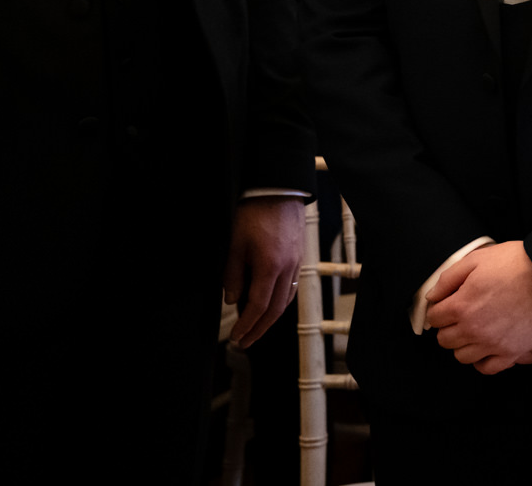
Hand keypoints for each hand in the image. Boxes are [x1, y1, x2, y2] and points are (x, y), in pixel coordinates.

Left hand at [225, 197, 304, 348]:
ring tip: (256, 327)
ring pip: (286, 299)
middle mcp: (287, 268)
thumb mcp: (234, 244)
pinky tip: (270, 303)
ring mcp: (296, 263)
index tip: (236, 338)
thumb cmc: (254, 213)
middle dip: (259, 329)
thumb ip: (233, 275)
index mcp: (270, 266)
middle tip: (245, 341)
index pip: (258, 306)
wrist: (279, 190)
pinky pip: (292, 287)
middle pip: (275, 309)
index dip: (246, 325)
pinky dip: (280, 301)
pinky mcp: (299, 257)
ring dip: (271, 317)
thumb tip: (232, 299)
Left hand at [425, 240, 531, 374]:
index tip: (446, 305)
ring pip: (462, 356)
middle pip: (445, 340)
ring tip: (473, 332)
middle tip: (459, 317)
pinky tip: (485, 349)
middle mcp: (473, 329)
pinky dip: (482, 361)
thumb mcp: (477, 259)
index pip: (435, 317)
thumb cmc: (516, 263)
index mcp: (461, 305)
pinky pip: (487, 368)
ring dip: (463, 344)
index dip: (439, 309)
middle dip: (448, 327)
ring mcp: (492, 343)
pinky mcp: (512, 351)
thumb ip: (449, 278)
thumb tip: (433, 296)